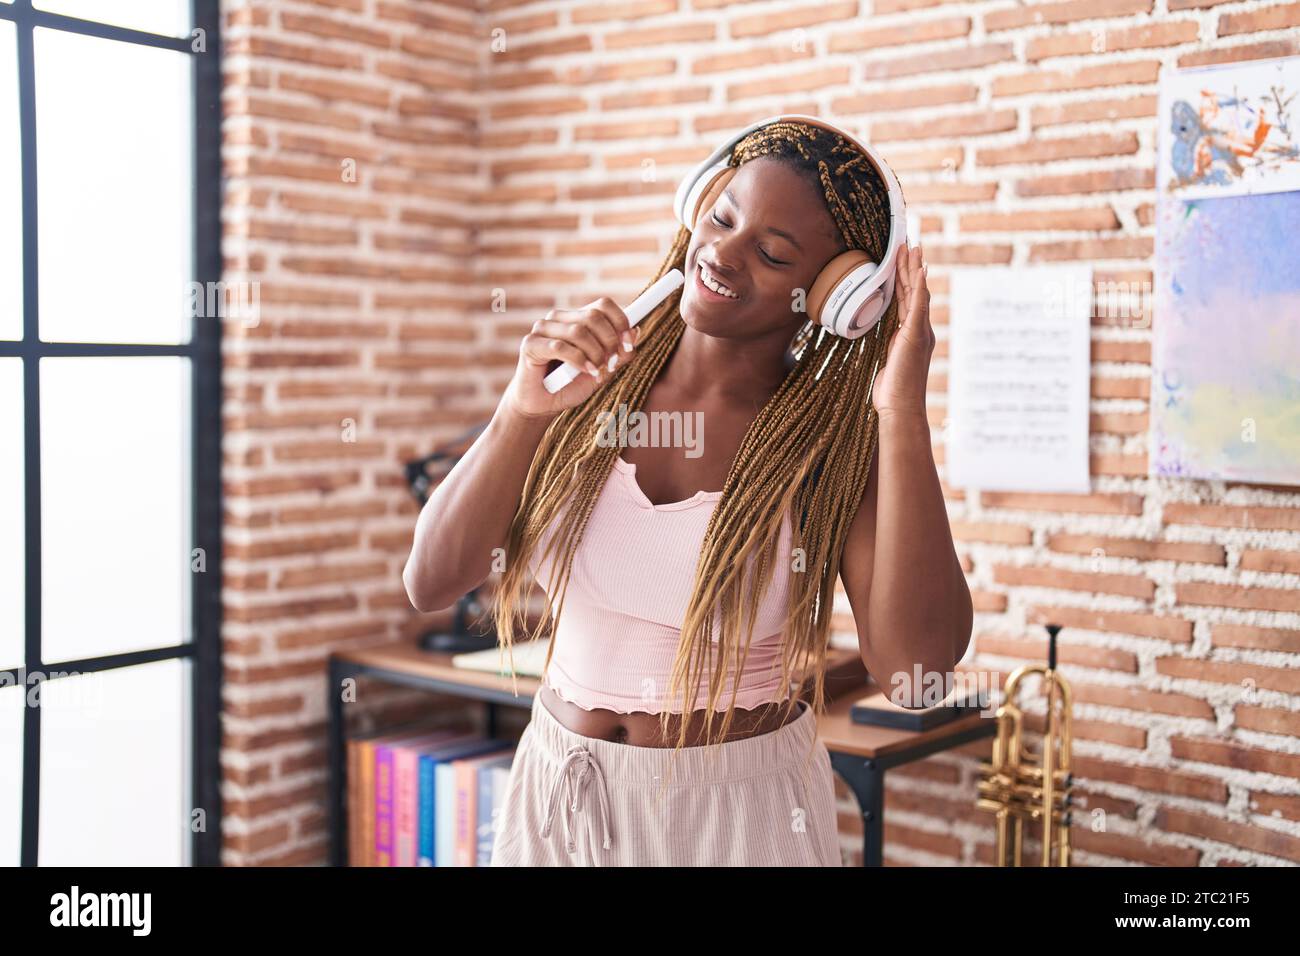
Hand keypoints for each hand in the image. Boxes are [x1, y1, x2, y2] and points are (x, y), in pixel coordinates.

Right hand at [502, 297, 640, 419]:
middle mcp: (559, 319)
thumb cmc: (570, 386)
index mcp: (577, 319)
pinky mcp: (530, 344)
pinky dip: (578, 360)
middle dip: (609, 341)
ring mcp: (542, 329)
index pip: (603, 305)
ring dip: (594, 354)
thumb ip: (618, 354)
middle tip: (611, 363)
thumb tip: (636, 332)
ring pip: (578, 331)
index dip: (620, 321)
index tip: (628, 344)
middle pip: (593, 316)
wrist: (543, 406)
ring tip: (597, 372)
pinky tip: (586, 371)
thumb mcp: (602, 371)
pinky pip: (560, 347)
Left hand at [872, 240, 932, 422]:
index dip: (905, 279)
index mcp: (910, 334)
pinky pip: (919, 306)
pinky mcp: (916, 336)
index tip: (903, 259)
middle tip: (909, 243)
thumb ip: (883, 349)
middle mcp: (918, 330)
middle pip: (914, 291)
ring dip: (914, 269)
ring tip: (913, 248)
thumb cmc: (891, 392)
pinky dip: (920, 287)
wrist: (900, 408)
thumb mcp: (884, 364)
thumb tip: (875, 342)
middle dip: (911, 266)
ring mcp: (919, 332)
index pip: (907, 300)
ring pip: (917, 293)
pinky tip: (920, 271)